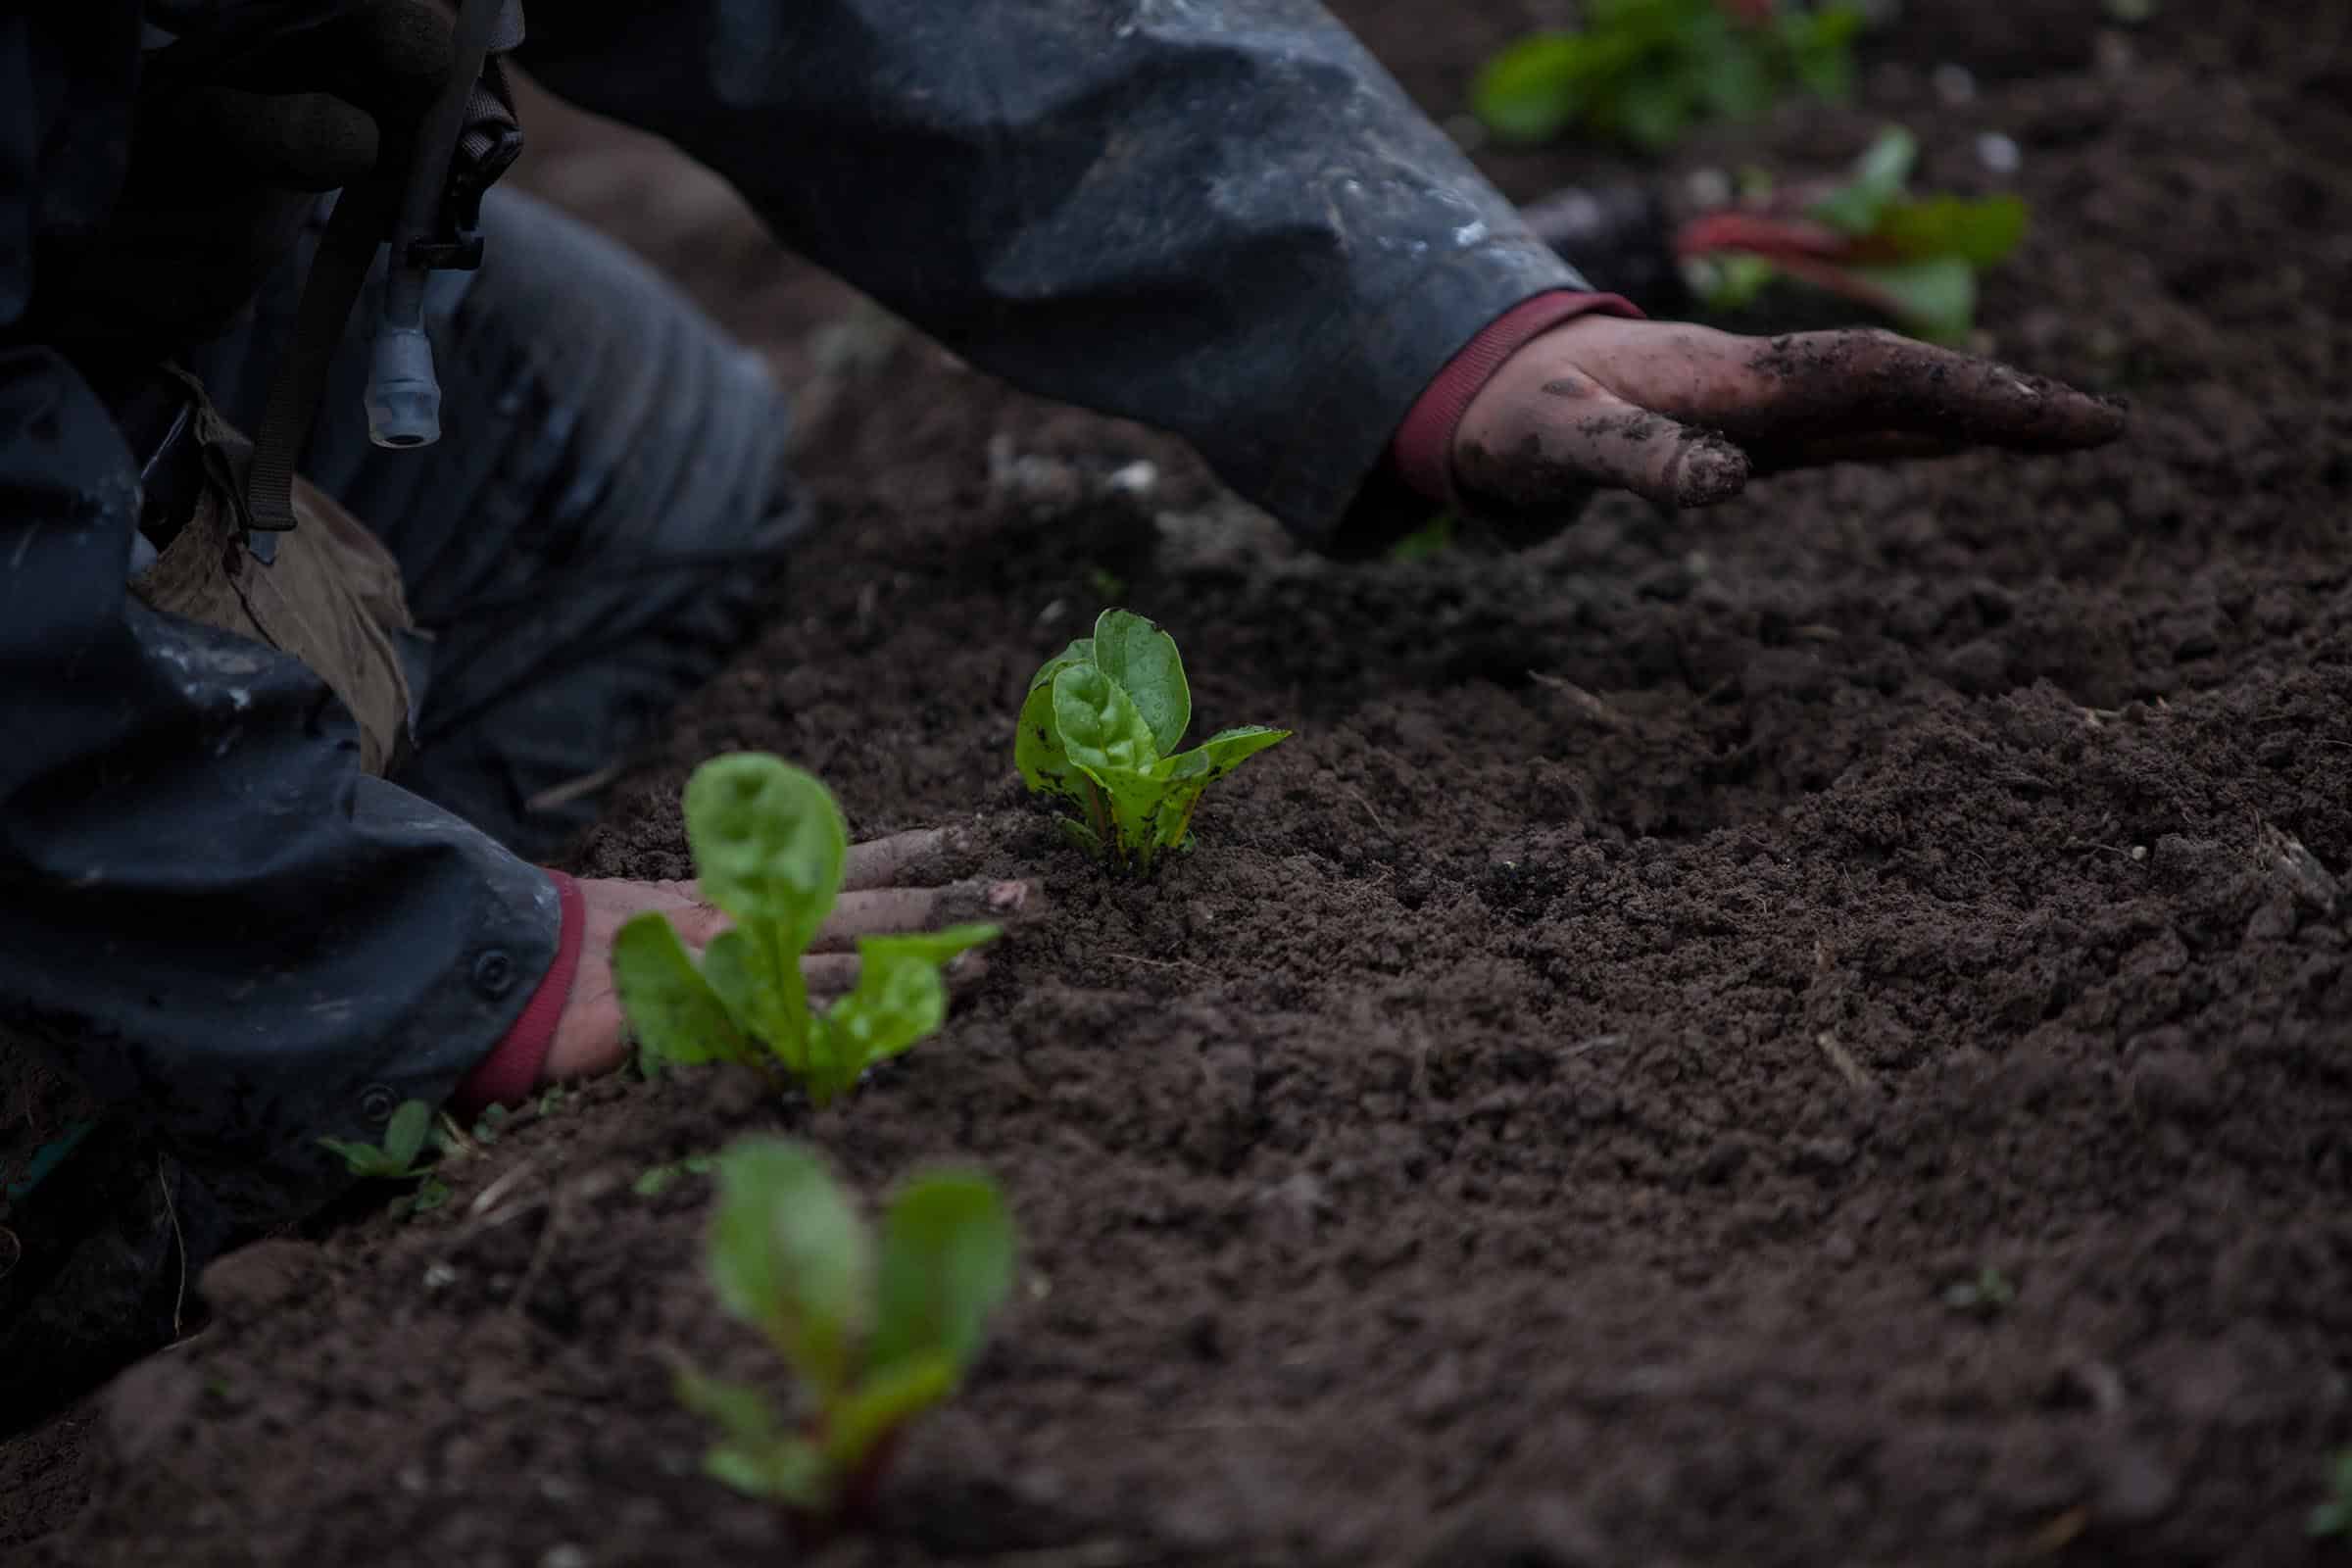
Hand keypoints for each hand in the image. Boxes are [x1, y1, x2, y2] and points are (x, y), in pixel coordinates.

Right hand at [541, 829, 1034, 1082]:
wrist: (495, 969)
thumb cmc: (571, 953)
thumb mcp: (658, 923)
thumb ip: (723, 932)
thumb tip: (786, 941)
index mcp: (739, 894)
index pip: (842, 862)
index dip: (914, 854)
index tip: (976, 840)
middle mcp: (745, 918)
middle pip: (868, 905)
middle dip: (953, 903)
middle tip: (1030, 897)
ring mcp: (728, 965)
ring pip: (844, 956)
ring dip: (919, 961)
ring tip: (994, 962)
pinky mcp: (701, 1014)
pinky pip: (781, 1022)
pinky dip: (839, 1025)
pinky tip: (894, 1027)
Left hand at [1450, 315, 2125, 516]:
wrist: (1483, 386)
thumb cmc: (1515, 416)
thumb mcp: (1556, 442)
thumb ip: (1632, 460)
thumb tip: (1721, 486)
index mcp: (1732, 381)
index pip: (1873, 377)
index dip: (1965, 393)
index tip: (2049, 415)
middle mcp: (1763, 385)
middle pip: (1904, 383)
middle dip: (2004, 401)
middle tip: (2110, 426)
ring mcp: (1762, 408)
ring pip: (1888, 403)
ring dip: (1976, 413)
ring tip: (2076, 430)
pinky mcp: (1748, 431)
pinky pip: (1848, 427)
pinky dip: (1915, 429)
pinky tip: (1961, 440)